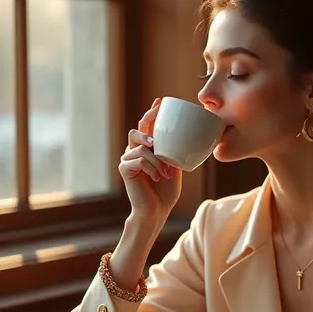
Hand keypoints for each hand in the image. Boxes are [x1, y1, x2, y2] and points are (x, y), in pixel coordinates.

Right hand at [119, 99, 182, 222]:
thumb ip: (175, 150)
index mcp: (147, 148)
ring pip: (141, 147)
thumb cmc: (166, 190)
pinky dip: (151, 168)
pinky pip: (139, 159)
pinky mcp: (124, 168)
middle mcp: (135, 151)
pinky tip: (157, 178)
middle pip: (137, 130)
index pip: (147, 126)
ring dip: (157, 160)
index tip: (160, 101)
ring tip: (165, 172)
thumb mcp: (175, 166)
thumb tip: (187, 135)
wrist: (157, 210)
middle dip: (148, 127)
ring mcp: (128, 159)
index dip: (152, 112)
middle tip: (159, 137)